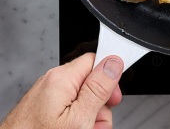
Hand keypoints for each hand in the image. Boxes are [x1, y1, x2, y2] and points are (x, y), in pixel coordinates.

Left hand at [1, 53, 122, 128]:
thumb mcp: (79, 119)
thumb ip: (98, 88)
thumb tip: (113, 62)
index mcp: (61, 78)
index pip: (96, 60)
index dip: (109, 78)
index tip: (113, 96)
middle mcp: (51, 82)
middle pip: (90, 82)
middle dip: (100, 104)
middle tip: (97, 124)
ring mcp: (46, 96)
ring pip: (81, 98)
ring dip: (90, 116)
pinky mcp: (42, 108)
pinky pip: (68, 108)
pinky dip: (76, 121)